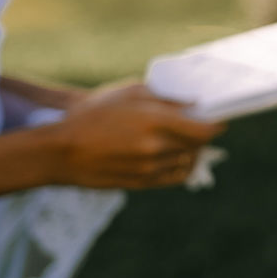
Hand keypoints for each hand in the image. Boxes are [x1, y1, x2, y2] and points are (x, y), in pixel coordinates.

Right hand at [50, 84, 225, 189]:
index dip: (216, 124)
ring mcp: (148, 168)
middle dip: (204, 135)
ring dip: (193, 151)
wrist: (58, 152)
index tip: (218, 118)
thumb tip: (195, 104)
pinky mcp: (140, 184)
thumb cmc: (91, 115)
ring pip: (189, 162)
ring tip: (186, 140)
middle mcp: (155, 147)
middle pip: (199, 146)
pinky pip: (174, 177)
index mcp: (154, 121)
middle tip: (202, 125)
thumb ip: (166, 99)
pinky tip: (177, 156)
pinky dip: (182, 167)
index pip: (204, 129)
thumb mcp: (128, 93)